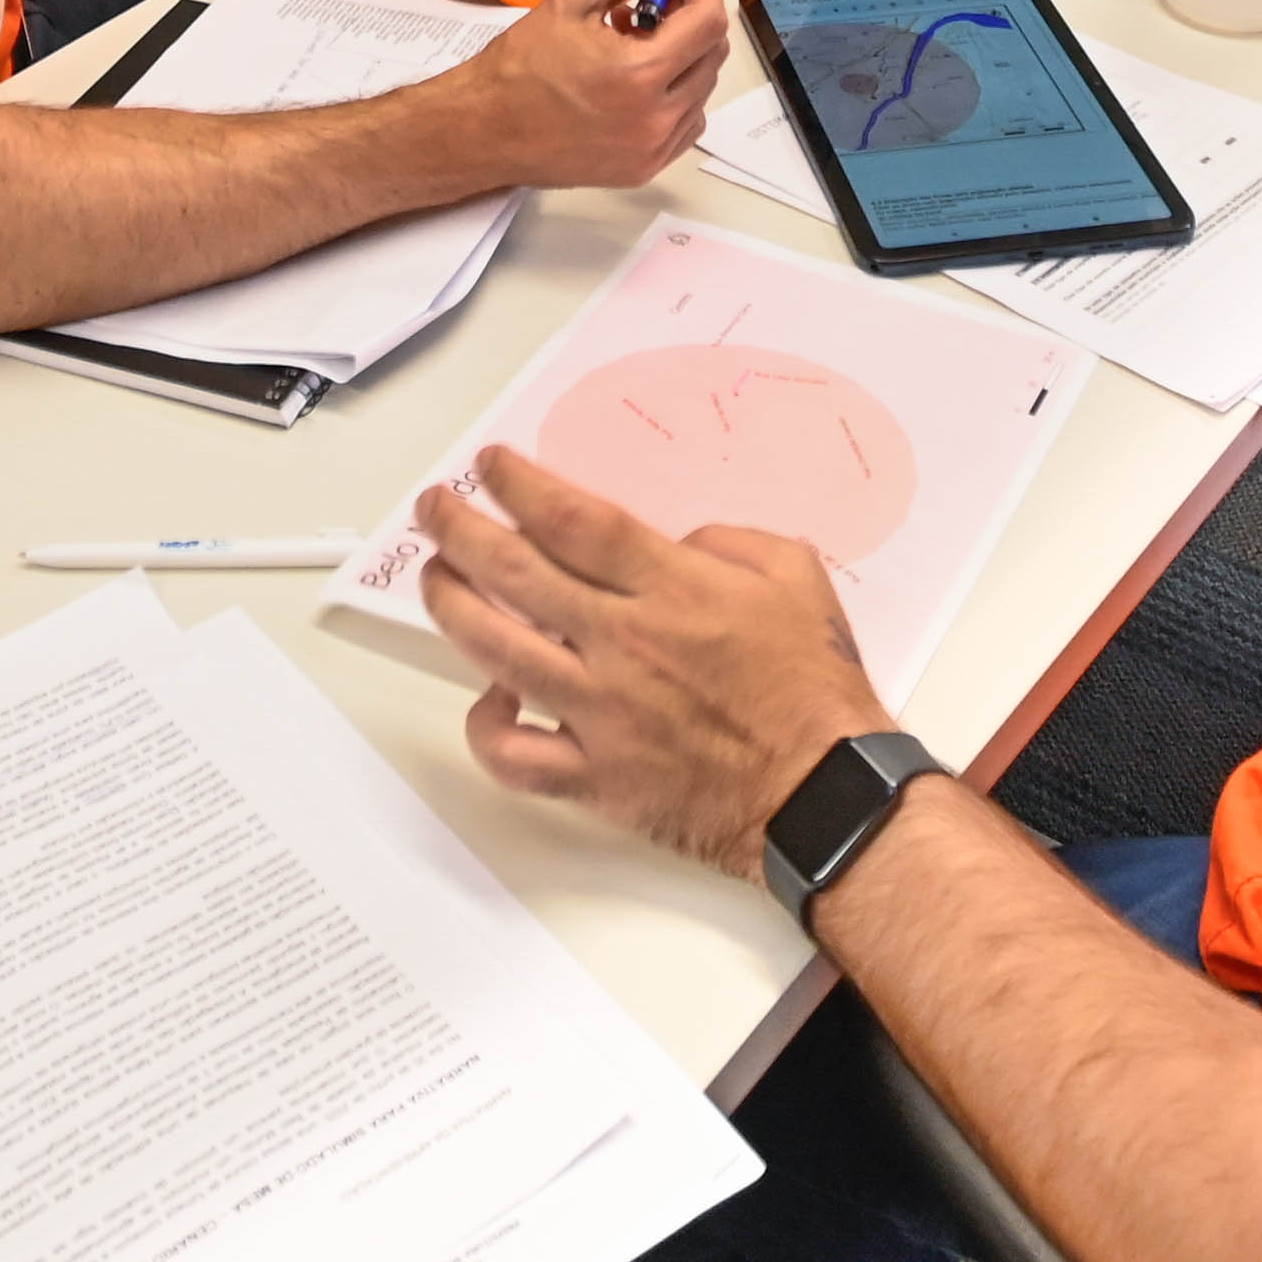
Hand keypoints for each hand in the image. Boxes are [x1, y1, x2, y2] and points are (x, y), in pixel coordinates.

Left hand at [407, 442, 887, 872]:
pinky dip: (485, 727)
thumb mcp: (795, 576)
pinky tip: (489, 697)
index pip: (572, 522)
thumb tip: (675, 543)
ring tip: (437, 578)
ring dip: (451, 606)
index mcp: (673, 590)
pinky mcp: (595, 778)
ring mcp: (601, 714)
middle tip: (436, 508)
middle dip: (460, 530)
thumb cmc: (815, 690)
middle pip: (514, 575)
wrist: (824, 795)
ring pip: (494, 652)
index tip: (490, 466)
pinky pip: (514, 756)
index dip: (520, 486)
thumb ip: (726, 541)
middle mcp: (623, 645)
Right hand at [451, 0, 729, 187]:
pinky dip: (676, 93)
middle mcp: (656, 117)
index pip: (708, 20)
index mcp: (640, 74)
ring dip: (683, 53)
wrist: (485, 129)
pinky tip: (638, 78)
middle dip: (692, 14)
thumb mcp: (573, 0)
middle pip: (712, 53)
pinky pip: (687, 122)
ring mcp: (653, 148)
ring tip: (635, 38)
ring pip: (702, 86)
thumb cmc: (521, 65)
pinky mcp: (645, 168)